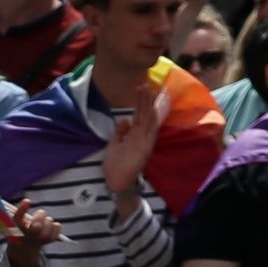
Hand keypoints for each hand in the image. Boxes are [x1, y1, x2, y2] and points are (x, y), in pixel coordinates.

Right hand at [1, 204, 62, 266]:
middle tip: (39, 213)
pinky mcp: (51, 239)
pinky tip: (48, 228)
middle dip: (39, 216)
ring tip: (41, 224)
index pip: (17, 220)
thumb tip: (24, 201)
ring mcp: (40, 239)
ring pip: (48, 222)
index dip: (22, 210)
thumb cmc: (20, 230)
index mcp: (16, 231)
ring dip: (46, 220)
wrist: (25, 247)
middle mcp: (28, 237)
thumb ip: (18, 214)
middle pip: (37, 225)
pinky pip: (57, 226)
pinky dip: (54, 225)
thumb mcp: (14, 224)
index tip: (27, 200)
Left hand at [99, 84, 168, 201]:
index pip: (139, 115)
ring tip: (147, 91)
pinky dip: (152, 120)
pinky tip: (152, 109)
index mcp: (135, 135)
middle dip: (144, 99)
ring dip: (148, 105)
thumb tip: (125, 119)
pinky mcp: (145, 147)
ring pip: (148, 119)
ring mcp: (144, 140)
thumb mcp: (115, 146)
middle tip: (144, 84)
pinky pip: (150, 131)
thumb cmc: (115, 165)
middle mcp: (142, 136)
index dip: (139, 102)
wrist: (117, 182)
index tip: (140, 89)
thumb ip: (120, 133)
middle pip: (144, 114)